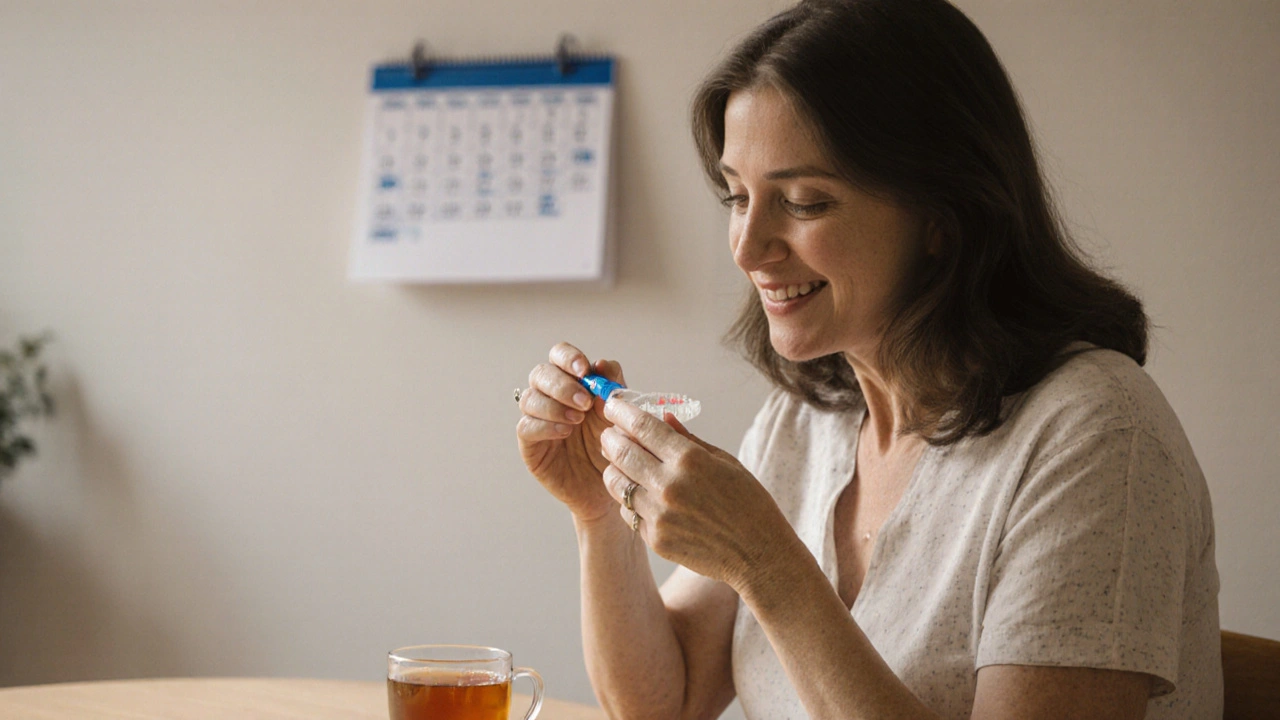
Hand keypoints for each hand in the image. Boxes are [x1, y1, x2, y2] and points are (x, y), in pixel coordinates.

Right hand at [516, 342, 625, 523]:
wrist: (613, 486)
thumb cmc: (616, 446)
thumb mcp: (620, 414)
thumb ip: (614, 387)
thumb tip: (602, 363)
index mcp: (573, 381)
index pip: (559, 355)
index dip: (568, 357)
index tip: (584, 370)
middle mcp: (551, 396)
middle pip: (541, 374)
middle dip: (562, 385)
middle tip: (584, 403)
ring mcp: (537, 419)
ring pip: (530, 398)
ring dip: (554, 406)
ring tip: (576, 420)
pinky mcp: (530, 444)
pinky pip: (526, 427)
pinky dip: (545, 425)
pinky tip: (564, 432)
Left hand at [597, 397, 790, 588]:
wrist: (758, 555)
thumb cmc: (749, 503)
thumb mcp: (725, 461)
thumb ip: (689, 438)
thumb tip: (662, 416)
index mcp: (690, 460)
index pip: (642, 427)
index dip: (622, 412)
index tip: (613, 405)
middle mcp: (669, 486)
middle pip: (621, 453)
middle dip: (610, 438)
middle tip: (610, 434)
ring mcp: (659, 515)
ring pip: (617, 484)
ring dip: (613, 468)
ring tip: (619, 462)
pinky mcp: (655, 539)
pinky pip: (628, 512)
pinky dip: (629, 499)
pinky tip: (639, 493)